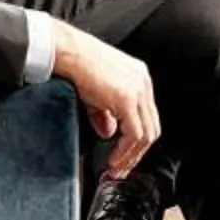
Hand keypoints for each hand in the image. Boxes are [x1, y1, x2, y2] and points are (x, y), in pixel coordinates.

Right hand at [48, 20, 159, 179]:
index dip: (138, 140)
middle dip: (137, 152)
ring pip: (146, 134)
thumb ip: (106, 114)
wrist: (68, 51)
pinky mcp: (127, 98)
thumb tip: (109, 133)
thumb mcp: (96, 94)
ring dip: (132, 155)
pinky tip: (114, 158)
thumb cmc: (77, 65)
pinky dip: (126, 151)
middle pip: (151, 127)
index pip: (147, 116)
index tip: (126, 156)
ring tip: (117, 167)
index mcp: (139, 78)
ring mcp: (138, 90)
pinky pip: (134, 134)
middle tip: (123, 168)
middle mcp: (143, 83)